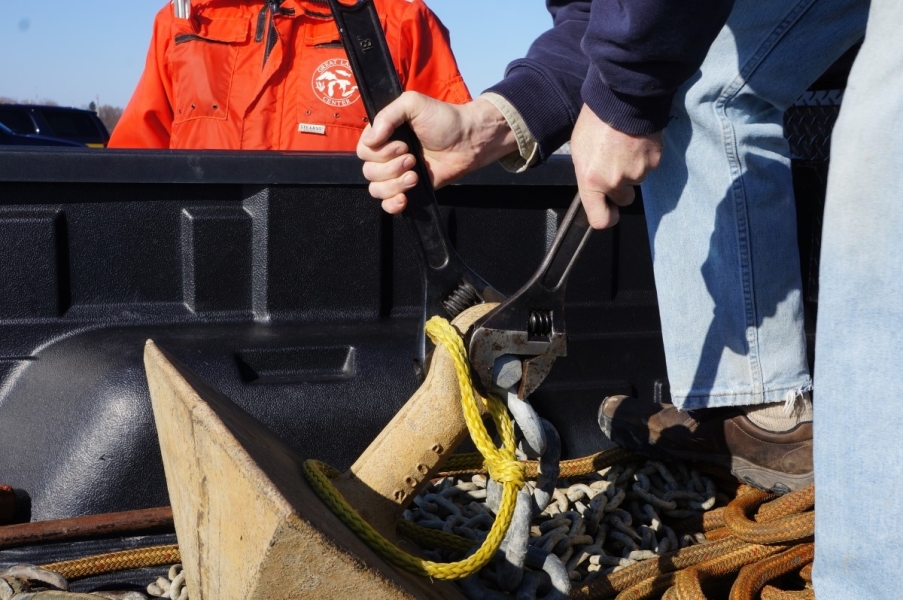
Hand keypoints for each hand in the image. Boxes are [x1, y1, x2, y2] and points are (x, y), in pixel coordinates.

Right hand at [357, 92, 515, 213]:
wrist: (468, 142)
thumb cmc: (443, 120)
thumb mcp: (413, 104)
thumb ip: (387, 115)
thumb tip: (370, 140)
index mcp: (384, 135)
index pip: (364, 150)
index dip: (379, 152)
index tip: (402, 145)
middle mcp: (387, 155)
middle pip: (369, 171)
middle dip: (390, 167)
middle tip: (413, 158)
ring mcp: (396, 174)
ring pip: (376, 189)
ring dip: (394, 184)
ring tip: (415, 176)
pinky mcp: (409, 190)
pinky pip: (387, 205)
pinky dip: (392, 204)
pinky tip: (404, 198)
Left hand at [570, 104, 662, 228]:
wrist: (623, 97)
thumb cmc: (595, 121)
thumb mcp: (580, 150)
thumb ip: (587, 175)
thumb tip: (594, 187)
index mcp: (592, 180)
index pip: (601, 220)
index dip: (606, 217)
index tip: (609, 211)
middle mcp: (616, 181)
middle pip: (623, 199)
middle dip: (621, 188)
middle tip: (615, 165)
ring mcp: (638, 172)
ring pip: (637, 180)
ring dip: (632, 167)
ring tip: (624, 144)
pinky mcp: (655, 161)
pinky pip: (650, 166)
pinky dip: (645, 156)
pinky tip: (636, 140)